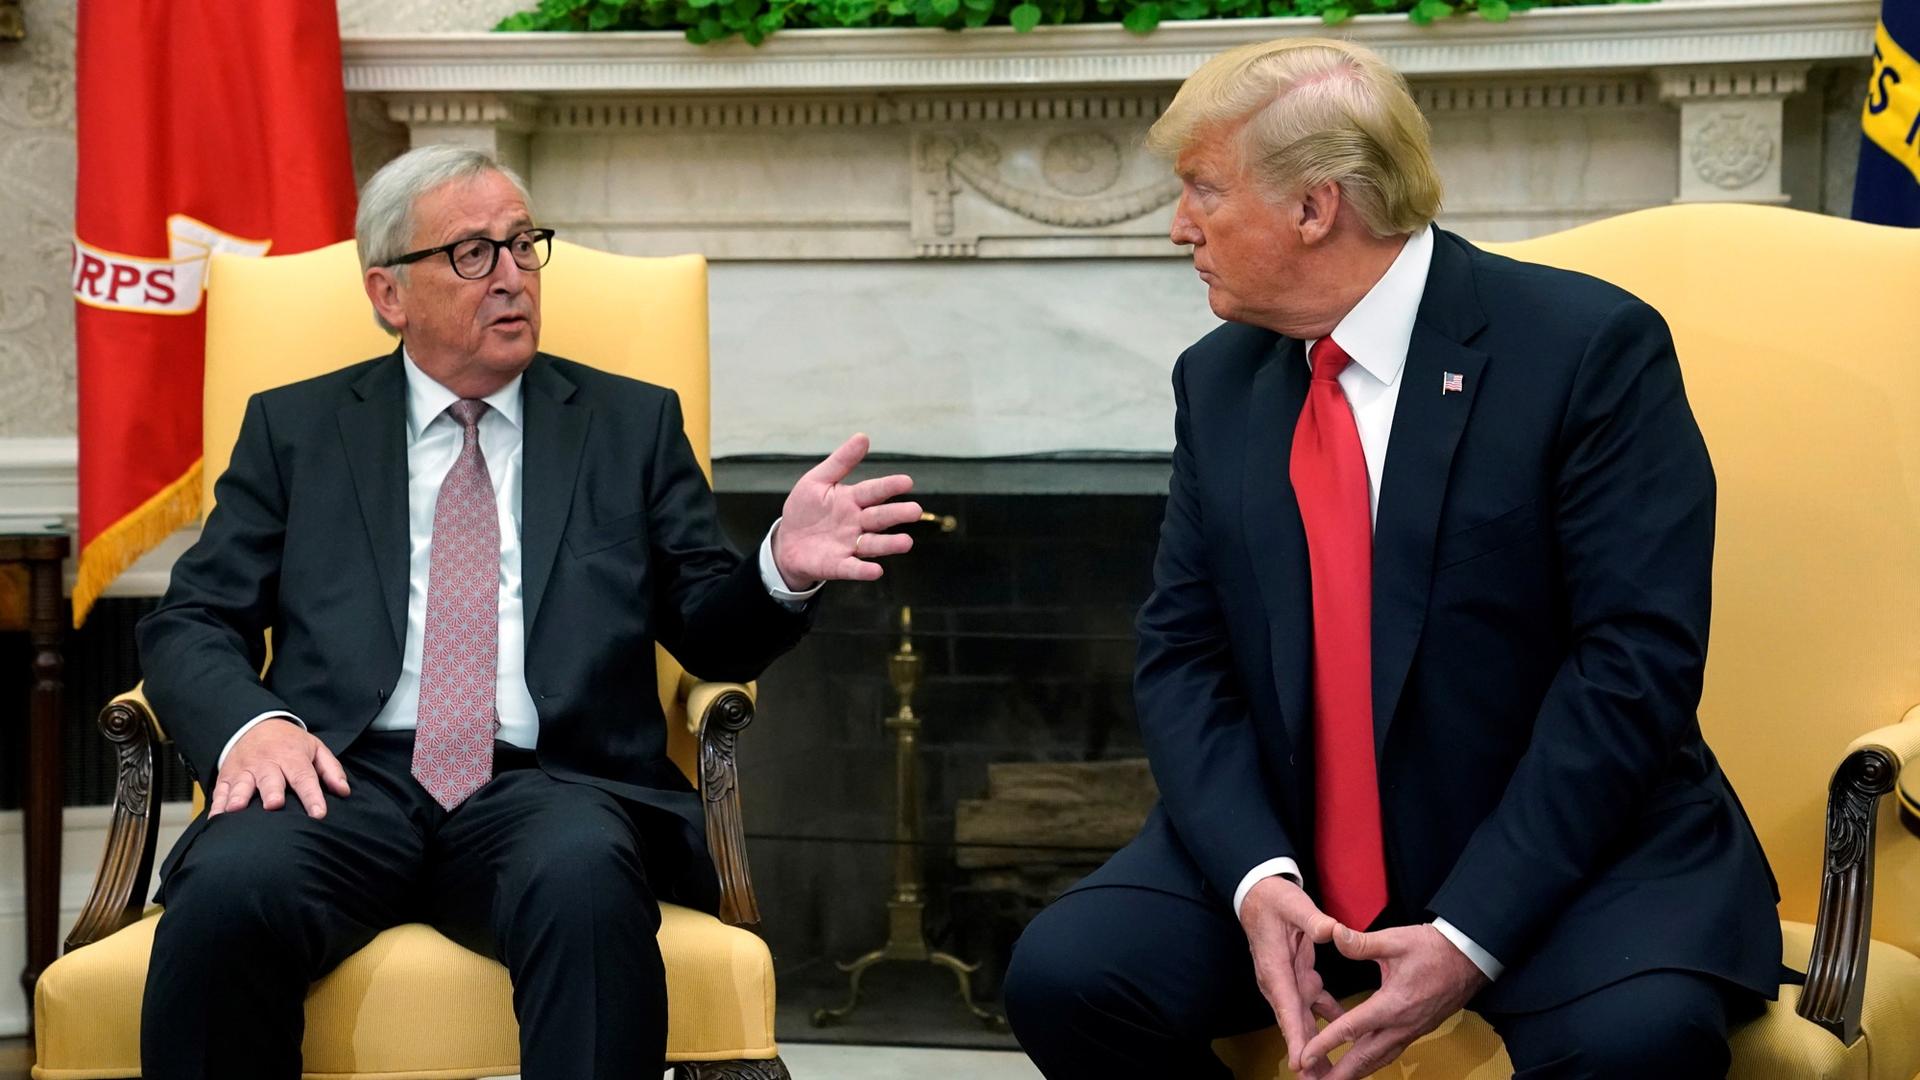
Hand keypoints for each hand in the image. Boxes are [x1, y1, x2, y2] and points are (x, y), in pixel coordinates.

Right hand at [208, 717, 350, 818]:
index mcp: (292, 758)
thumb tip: (344, 791)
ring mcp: (244, 770)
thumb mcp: (315, 748)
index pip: (305, 778)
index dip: (312, 796)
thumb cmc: (290, 744)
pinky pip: (220, 791)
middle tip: (274, 805)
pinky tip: (215, 818)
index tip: (318, 813)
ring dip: (238, 797)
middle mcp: (267, 764)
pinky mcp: (226, 776)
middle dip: (271, 792)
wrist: (255, 724)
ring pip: (241, 784)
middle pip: (270, 780)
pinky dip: (217, 804)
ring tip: (237, 809)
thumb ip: (331, 770)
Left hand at [773, 433, 918, 588]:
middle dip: (896, 515)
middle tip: (915, 511)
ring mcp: (849, 545)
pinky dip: (863, 570)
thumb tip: (863, 436)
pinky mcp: (838, 565)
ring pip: (873, 544)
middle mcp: (856, 523)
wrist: (787, 542)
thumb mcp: (817, 481)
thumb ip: (840, 462)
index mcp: (852, 500)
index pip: (873, 491)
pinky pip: (853, 568)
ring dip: (889, 544)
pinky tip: (876, 571)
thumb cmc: (806, 510)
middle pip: (879, 518)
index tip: (907, 482)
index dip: (889, 487)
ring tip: (906, 542)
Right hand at [1240, 876, 1343, 1077]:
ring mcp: (1288, 981)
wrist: (1260, 895)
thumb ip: (1313, 919)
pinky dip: (1329, 1020)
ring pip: (1304, 1020)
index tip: (1300, 1063)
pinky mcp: (1298, 977)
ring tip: (1329, 1072)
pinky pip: (1314, 1005)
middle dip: (1305, 1054)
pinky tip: (1344, 1034)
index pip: (1286, 1007)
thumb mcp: (1294, 904)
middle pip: (1294, 1024)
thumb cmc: (1274, 899)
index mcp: (1275, 968)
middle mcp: (1279, 981)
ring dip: (1316, 1045)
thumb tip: (1331, 931)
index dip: (1294, 1036)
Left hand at [1298, 923, 1488, 1078]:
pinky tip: (1358, 1065)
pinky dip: (1369, 1063)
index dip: (1325, 1044)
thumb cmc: (1435, 949)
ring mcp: (1410, 1031)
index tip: (1304, 1057)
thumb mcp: (1397, 940)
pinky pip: (1388, 1054)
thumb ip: (1362, 943)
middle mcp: (1401, 1025)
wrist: (1471, 959)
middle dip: (1338, 1075)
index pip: (1352, 1029)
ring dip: (1353, 1073)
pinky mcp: (1415, 1031)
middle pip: (1364, 1059)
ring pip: (1377, 1061)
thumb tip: (1333, 934)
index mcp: (1392, 1005)